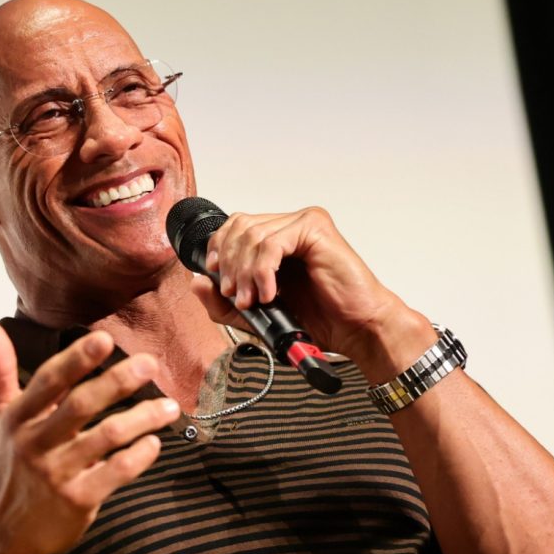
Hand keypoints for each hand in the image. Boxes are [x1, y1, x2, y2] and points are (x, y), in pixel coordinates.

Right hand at [0, 325, 179, 553]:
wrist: (2, 532)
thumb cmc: (7, 464)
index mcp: (18, 418)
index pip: (49, 382)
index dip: (76, 359)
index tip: (104, 338)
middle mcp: (36, 443)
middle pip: (81, 405)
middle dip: (117, 382)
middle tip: (148, 364)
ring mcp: (57, 473)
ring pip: (107, 437)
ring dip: (142, 418)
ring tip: (169, 406)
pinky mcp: (78, 500)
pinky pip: (116, 473)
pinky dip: (139, 456)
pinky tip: (154, 442)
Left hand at [191, 207, 430, 376]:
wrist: (357, 330)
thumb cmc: (319, 319)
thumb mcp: (258, 316)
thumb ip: (225, 303)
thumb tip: (197, 282)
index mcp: (277, 237)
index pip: (234, 227)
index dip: (219, 249)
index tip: (217, 279)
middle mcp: (290, 225)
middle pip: (239, 227)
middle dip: (229, 264)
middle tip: (235, 296)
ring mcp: (304, 223)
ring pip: (252, 235)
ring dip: (244, 273)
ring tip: (252, 300)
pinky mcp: (316, 229)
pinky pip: (272, 244)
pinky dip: (262, 272)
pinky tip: (269, 294)